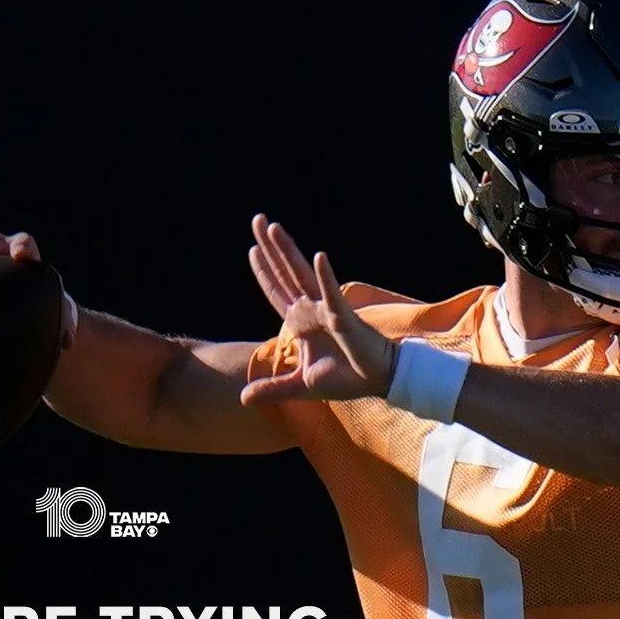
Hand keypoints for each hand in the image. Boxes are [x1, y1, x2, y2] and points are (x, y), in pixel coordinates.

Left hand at [242, 214, 395, 406]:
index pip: (277, 291)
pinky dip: (325, 276)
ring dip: (288, 252)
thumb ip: (273, 389)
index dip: (264, 272)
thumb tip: (242, 399)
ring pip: (303, 274)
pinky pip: (332, 294)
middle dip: (270, 247)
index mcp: (301, 322)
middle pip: (285, 273)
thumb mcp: (301, 387)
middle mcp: (312, 310)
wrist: (377, 380)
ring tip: (274, 228)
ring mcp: (327, 310)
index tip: (253, 249)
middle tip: (257, 219)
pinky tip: (319, 257)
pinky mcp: (344, 317)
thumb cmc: (345, 378)